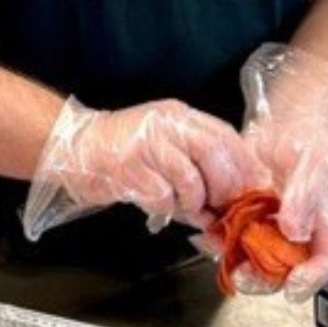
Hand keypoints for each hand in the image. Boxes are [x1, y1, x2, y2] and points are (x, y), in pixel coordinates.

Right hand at [23, 98, 263, 240]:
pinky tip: (162, 207)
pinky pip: (162, 196)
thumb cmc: (125, 151)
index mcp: (179, 116)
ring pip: (190, 180)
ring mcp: (145, 145)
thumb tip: (236, 191)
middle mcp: (165, 125)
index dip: (243, 165)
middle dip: (223, 188)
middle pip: (213, 155)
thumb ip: (197, 159)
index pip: (225, 135)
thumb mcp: (166, 142)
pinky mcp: (128, 169)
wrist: (75, 148)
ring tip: (188, 210)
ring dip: (194, 204)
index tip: (252, 188)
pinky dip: (168, 209)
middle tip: (221, 207)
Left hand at [239, 44, 327, 299]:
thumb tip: (294, 231)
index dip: (309, 279)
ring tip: (218, 250)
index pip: (322, 260)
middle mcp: (295, 229)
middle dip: (263, 278)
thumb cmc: (312, 141)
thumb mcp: (314, 166)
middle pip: (284, 267)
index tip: (291, 287)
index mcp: (320, 222)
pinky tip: (208, 231)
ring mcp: (270, 221)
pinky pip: (234, 231)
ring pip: (255, 253)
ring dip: (236, 259)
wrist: (290, 118)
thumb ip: (304, 198)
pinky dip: (220, 235)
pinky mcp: (247, 209)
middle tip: (244, 276)